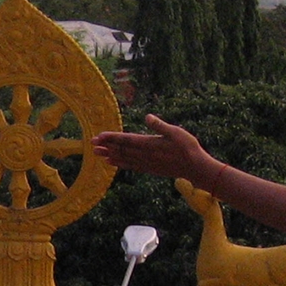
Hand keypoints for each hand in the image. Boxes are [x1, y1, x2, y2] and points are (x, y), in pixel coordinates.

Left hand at [92, 115, 217, 184]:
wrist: (194, 167)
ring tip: (97, 154)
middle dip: (106, 146)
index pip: (126, 140)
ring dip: (109, 155)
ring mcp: (146, 163)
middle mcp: (144, 155)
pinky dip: (120, 164)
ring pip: (123, 159)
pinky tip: (112, 163)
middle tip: (91, 144)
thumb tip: (147, 117)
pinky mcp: (149, 169)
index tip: (99, 136)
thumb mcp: (175, 132)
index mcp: (149, 143)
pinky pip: (130, 166)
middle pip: (121, 150)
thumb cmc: (187, 147)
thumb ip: (159, 125)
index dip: (111, 138)